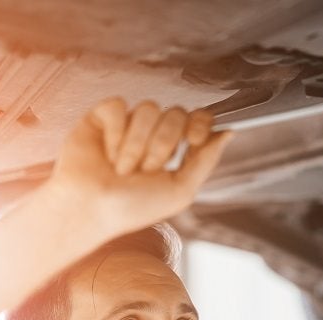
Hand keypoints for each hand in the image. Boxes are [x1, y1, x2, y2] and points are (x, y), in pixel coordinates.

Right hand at [45, 98, 230, 237]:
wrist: (92, 210)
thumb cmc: (133, 208)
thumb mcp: (180, 191)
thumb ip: (205, 161)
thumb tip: (230, 132)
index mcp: (174, 149)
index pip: (197, 118)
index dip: (200, 122)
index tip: (194, 140)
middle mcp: (153, 133)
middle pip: (176, 113)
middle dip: (164, 143)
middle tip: (147, 170)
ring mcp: (128, 123)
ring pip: (149, 109)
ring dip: (138, 144)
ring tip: (123, 169)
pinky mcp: (103, 117)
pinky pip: (119, 106)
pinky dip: (116, 133)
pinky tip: (107, 154)